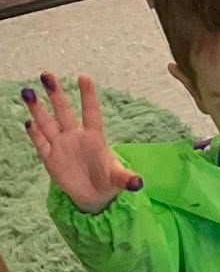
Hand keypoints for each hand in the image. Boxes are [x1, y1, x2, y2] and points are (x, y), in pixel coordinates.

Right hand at [22, 73, 142, 214]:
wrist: (93, 196)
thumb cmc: (107, 180)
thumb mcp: (117, 179)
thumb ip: (125, 179)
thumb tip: (138, 184)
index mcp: (94, 137)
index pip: (91, 113)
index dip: (88, 96)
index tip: (84, 78)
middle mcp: (75, 136)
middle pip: (64, 112)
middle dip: (55, 94)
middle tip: (47, 75)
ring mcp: (61, 145)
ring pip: (47, 123)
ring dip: (37, 109)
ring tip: (28, 92)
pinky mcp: (50, 158)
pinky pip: (41, 143)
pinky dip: (35, 134)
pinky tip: (30, 123)